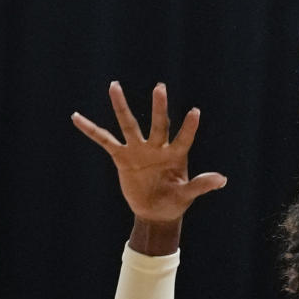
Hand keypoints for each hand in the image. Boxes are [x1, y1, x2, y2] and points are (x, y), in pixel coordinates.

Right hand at [71, 83, 226, 222]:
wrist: (155, 213)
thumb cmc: (174, 202)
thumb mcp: (186, 195)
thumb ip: (201, 185)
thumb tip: (222, 179)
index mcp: (175, 156)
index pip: (184, 139)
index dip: (189, 127)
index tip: (195, 111)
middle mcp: (157, 147)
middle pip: (158, 124)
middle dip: (159, 108)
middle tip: (160, 87)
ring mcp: (138, 150)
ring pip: (129, 124)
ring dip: (121, 106)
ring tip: (114, 85)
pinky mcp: (122, 157)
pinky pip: (104, 140)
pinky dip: (91, 130)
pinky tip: (76, 117)